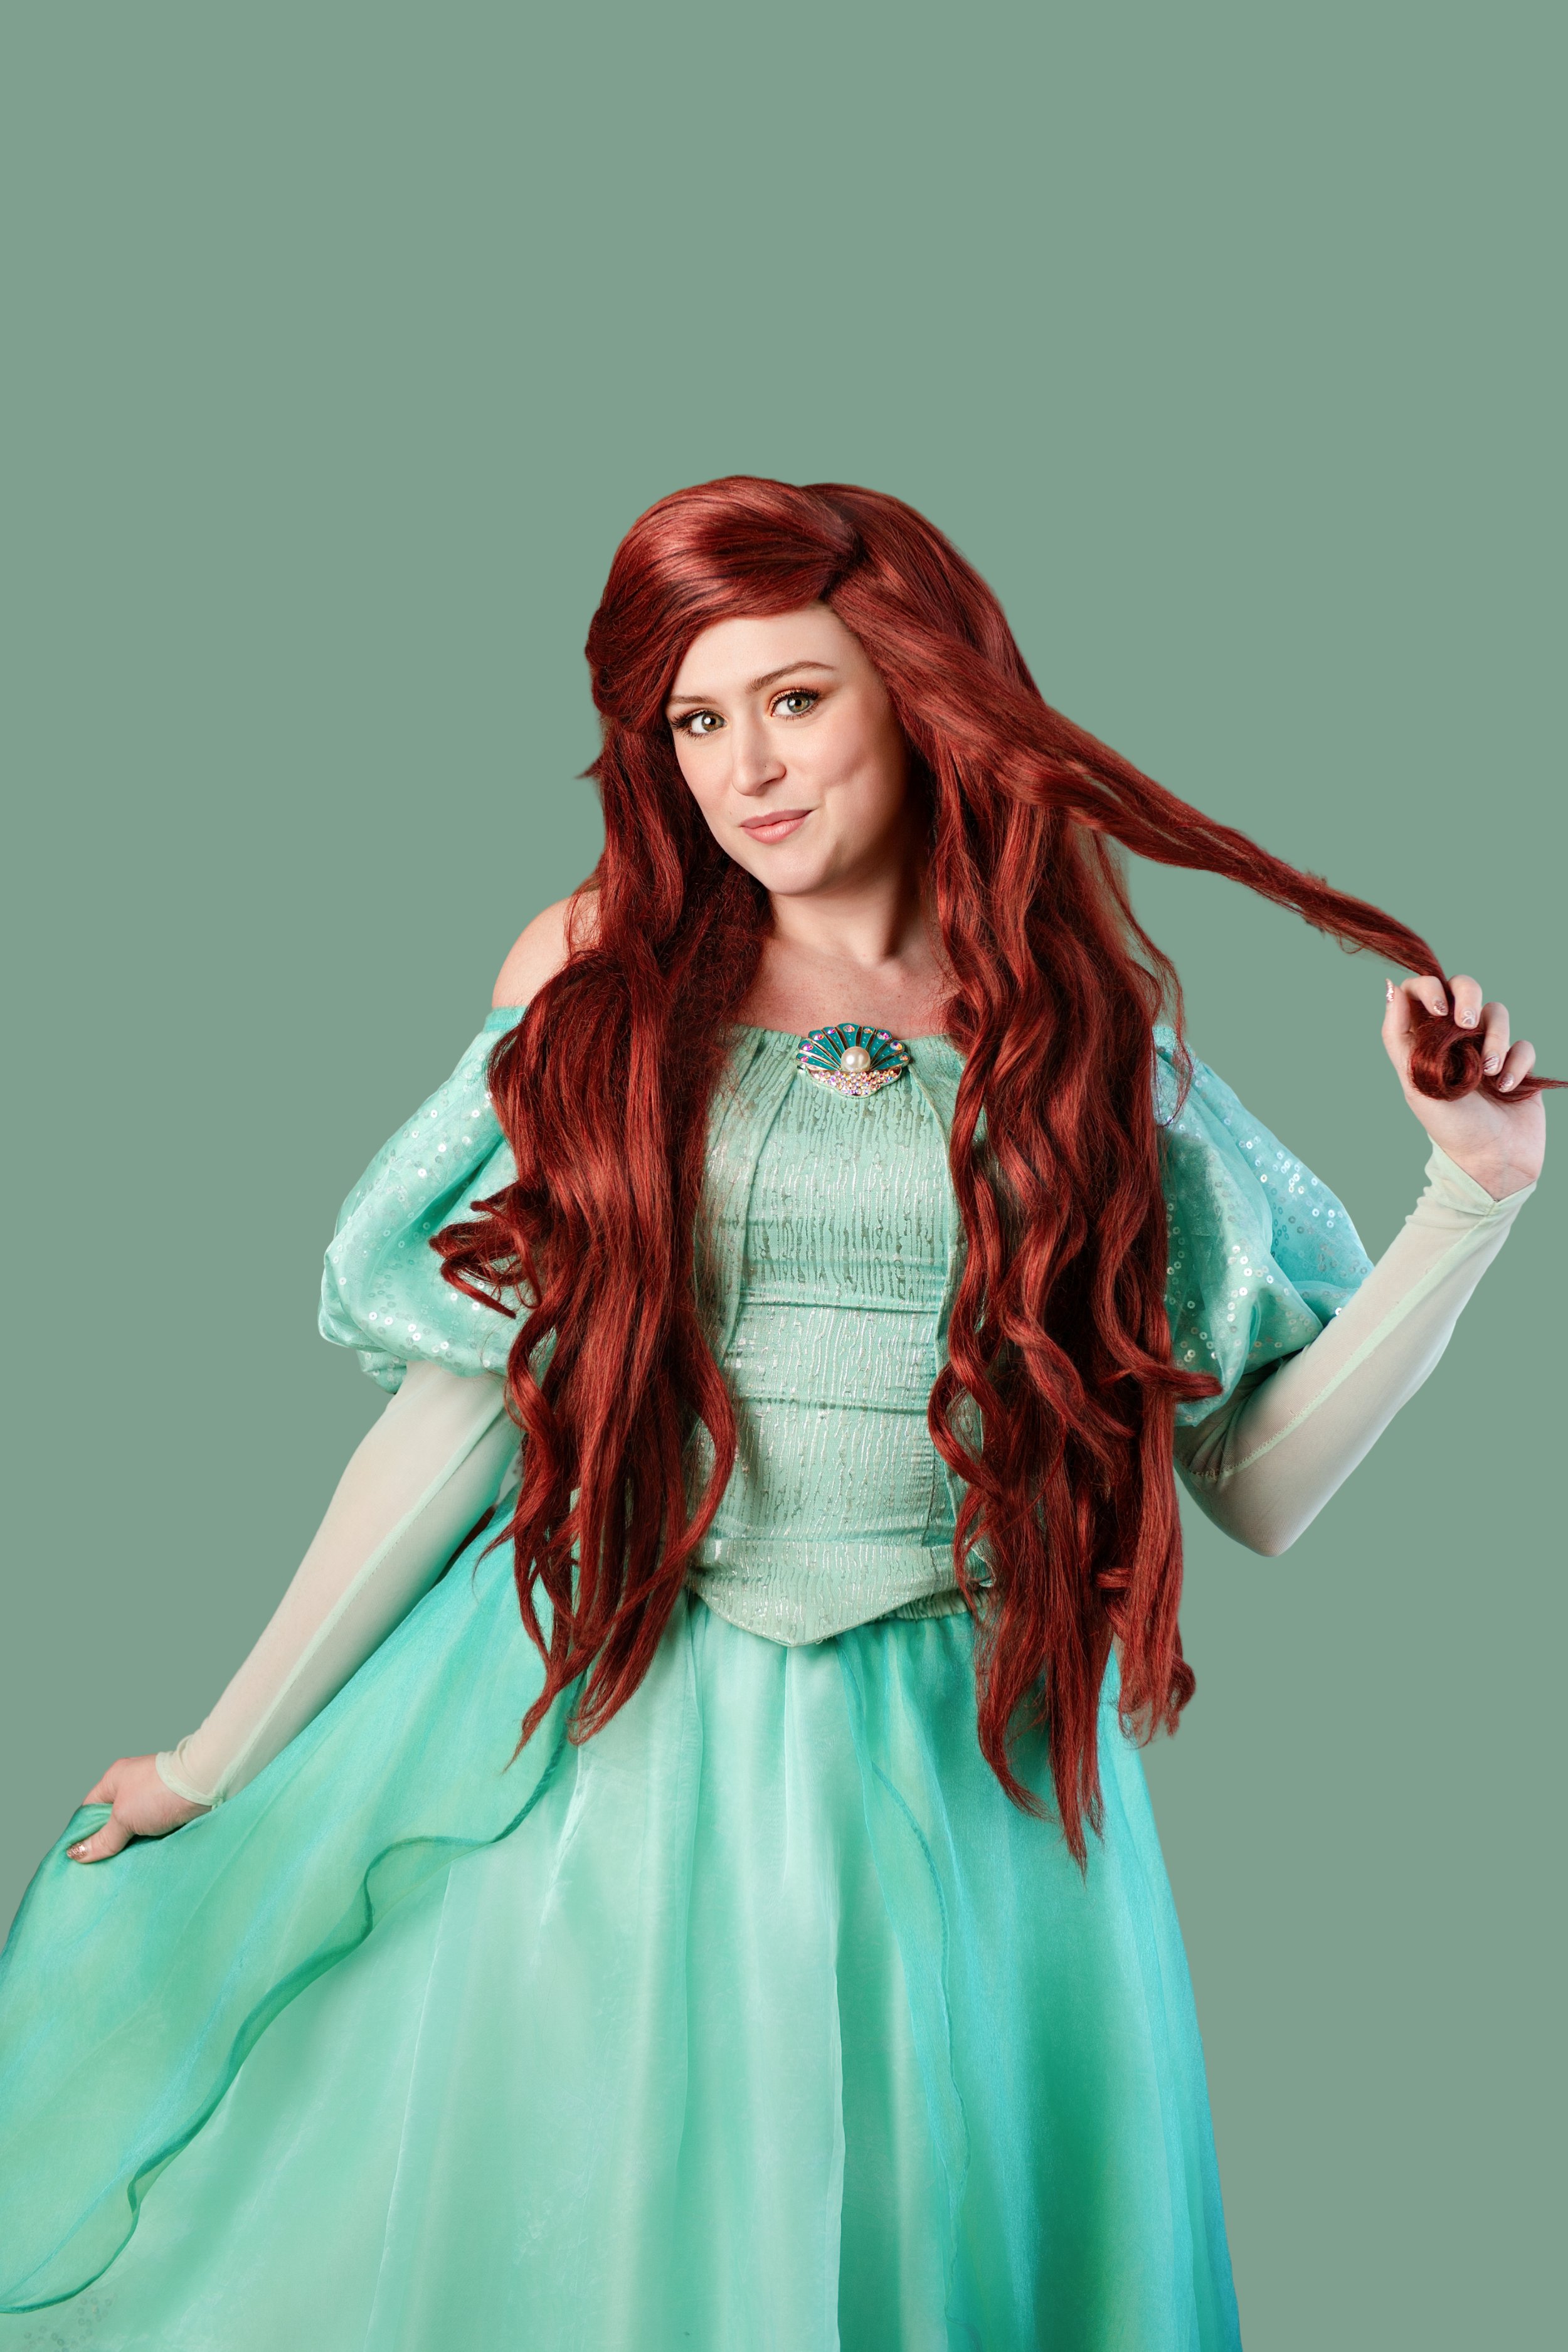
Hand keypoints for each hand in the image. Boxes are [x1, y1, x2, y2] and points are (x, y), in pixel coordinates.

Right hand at [66, 1754, 207, 1862]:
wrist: (206, 1785)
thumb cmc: (160, 1792)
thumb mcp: (123, 1817)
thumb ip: (102, 1838)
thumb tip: (77, 1853)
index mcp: (115, 1779)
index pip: (89, 1809)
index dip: (83, 1833)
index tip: (78, 1857)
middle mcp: (133, 1785)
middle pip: (112, 1820)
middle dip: (108, 1842)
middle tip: (100, 1868)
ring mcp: (153, 1796)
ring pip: (133, 1827)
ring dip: (130, 1845)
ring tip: (120, 1869)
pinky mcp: (171, 1808)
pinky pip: (152, 1830)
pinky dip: (148, 1843)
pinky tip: (142, 1860)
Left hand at [1383, 976, 1545, 1198]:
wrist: (1492, 1162)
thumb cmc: (1449, 1126)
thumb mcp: (1414, 1081)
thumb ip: (1398, 1036)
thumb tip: (1391, 989)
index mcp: (1424, 1041)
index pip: (1421, 992)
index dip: (1429, 987)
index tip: (1439, 1008)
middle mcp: (1455, 1040)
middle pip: (1464, 988)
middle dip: (1469, 997)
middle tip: (1468, 1025)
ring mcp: (1488, 1049)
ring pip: (1497, 1012)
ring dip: (1495, 1039)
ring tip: (1488, 1074)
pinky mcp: (1518, 1064)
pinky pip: (1523, 1044)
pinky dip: (1516, 1063)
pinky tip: (1505, 1088)